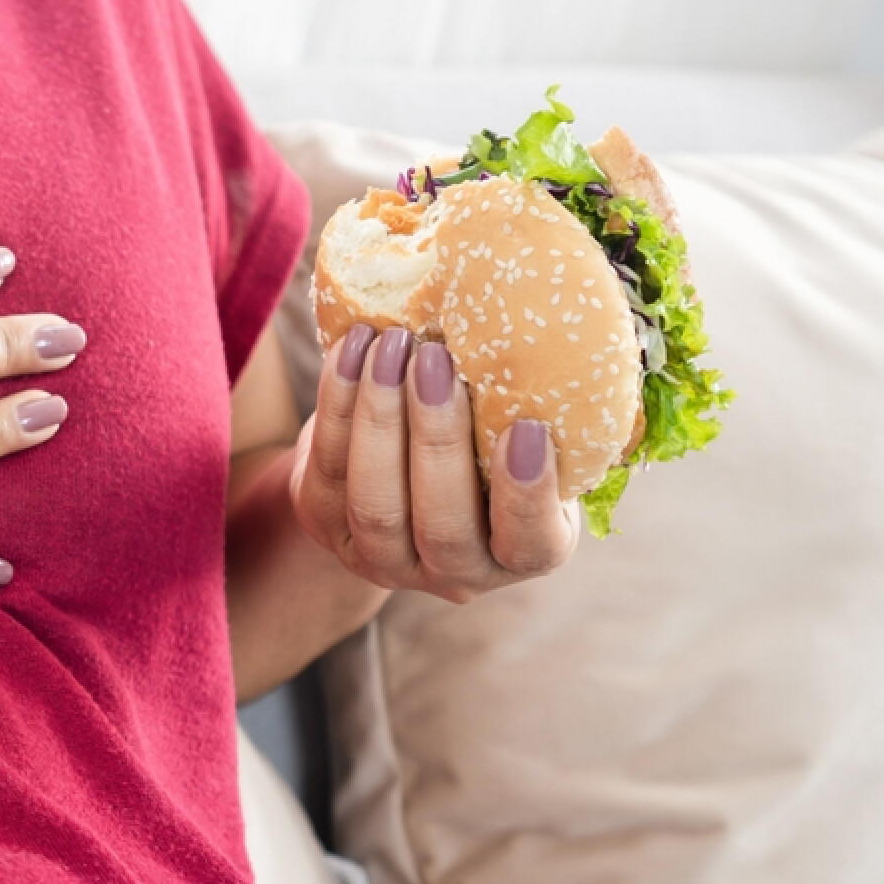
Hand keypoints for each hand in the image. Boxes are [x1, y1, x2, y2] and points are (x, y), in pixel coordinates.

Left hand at [289, 325, 577, 602]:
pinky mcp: (325, 526)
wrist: (399, 463)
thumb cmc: (490, 435)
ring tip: (390, 344)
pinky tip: (352, 348)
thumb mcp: (521, 431)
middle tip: (436, 359)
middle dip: (437, 438)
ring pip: (377, 503)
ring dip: (380, 418)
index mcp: (523, 553)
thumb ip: (534, 404)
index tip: (526, 429)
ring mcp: (384, 560)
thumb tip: (557, 311)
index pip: (529, 543)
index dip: (527, 495)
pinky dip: (338, 403)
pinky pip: (329, 469)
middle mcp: (456, 573)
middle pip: (442, 526)